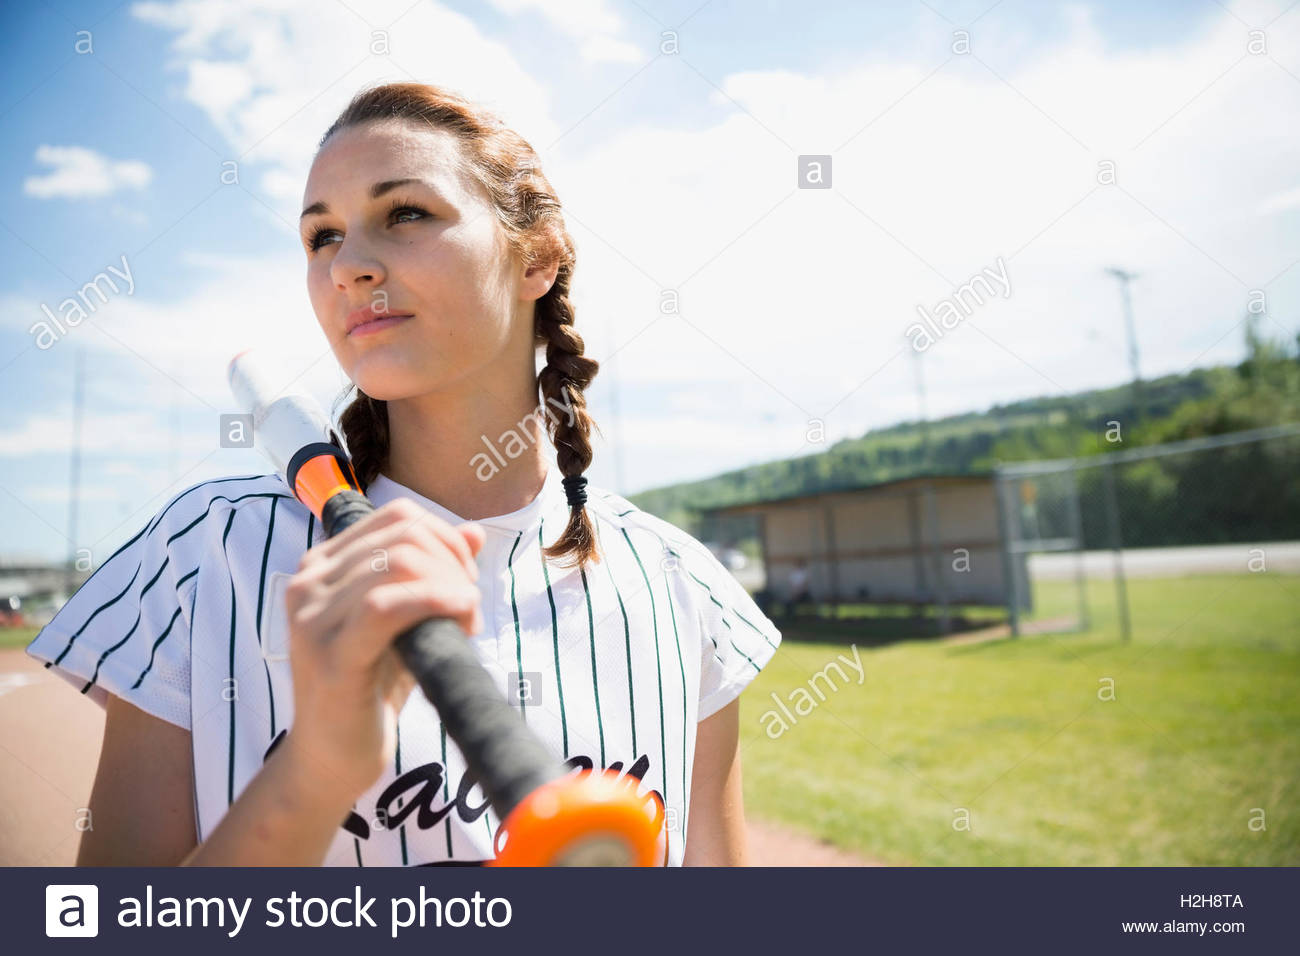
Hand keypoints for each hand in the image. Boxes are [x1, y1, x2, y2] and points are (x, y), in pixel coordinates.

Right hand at [281, 497, 486, 803]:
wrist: (332, 757)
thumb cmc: (371, 686)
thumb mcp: (406, 620)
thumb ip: (434, 573)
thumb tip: (473, 533)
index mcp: (321, 566)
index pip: (397, 516)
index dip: (446, 538)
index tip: (464, 579)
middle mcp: (308, 583)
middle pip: (404, 536)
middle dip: (453, 562)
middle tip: (469, 604)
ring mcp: (313, 618)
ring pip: (400, 564)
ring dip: (452, 586)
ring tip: (466, 620)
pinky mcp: (331, 655)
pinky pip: (388, 606)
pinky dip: (436, 601)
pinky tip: (462, 616)